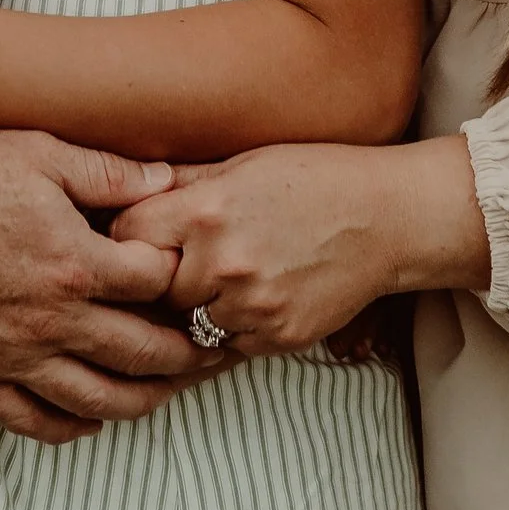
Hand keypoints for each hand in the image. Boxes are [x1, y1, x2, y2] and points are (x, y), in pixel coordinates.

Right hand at [0, 126, 196, 440]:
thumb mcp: (37, 149)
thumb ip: (109, 172)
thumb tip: (169, 179)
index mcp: (71, 261)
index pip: (160, 285)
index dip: (189, 277)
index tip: (202, 273)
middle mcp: (47, 320)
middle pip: (146, 356)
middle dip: (191, 353)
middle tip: (215, 347)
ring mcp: (8, 356)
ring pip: (101, 402)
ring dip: (147, 398)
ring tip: (170, 385)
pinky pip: (35, 423)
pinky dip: (75, 425)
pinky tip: (93, 411)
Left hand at [112, 136, 485, 353]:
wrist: (387, 218)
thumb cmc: (314, 178)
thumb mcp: (242, 163)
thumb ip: (181, 183)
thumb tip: (121, 187)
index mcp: (207, 209)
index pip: (125, 235)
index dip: (126, 235)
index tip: (136, 235)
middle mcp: (223, 262)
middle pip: (152, 288)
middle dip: (158, 277)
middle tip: (173, 263)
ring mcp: (252, 306)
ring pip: (187, 323)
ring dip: (193, 308)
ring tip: (217, 281)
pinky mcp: (277, 338)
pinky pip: (227, 346)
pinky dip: (229, 329)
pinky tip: (249, 299)